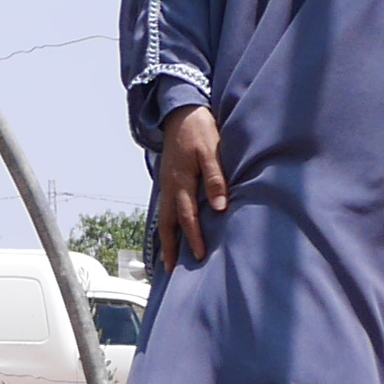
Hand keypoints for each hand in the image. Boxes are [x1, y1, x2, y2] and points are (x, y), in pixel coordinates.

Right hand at [153, 104, 228, 270]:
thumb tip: (220, 206)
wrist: (180, 113)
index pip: (188, 216)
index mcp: (181, 181)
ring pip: (163, 218)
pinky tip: (170, 232)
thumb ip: (216, 178)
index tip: (198, 256)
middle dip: (169, 248)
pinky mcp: (167, 181)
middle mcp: (170, 187)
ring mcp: (166, 184)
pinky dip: (165, 224)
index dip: (193, 237)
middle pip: (167, 224)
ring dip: (165, 239)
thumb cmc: (199, 131)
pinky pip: (164, 208)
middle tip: (170, 270)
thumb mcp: (212, 150)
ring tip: (167, 258)